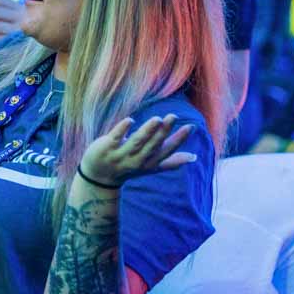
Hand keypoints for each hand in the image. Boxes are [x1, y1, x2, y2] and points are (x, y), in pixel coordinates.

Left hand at [77, 114, 196, 188]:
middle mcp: (137, 160)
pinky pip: (115, 138)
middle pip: (152, 145)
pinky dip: (122, 130)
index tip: (190, 126)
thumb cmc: (129, 167)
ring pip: (136, 142)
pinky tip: (130, 120)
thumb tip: (194, 158)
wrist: (99, 177)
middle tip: (173, 116)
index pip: (167, 151)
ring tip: (157, 119)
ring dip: (147, 131)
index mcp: (150, 163)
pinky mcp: (106, 148)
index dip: (179, 139)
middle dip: (163, 132)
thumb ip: (171, 161)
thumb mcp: (151, 167)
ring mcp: (121, 155)